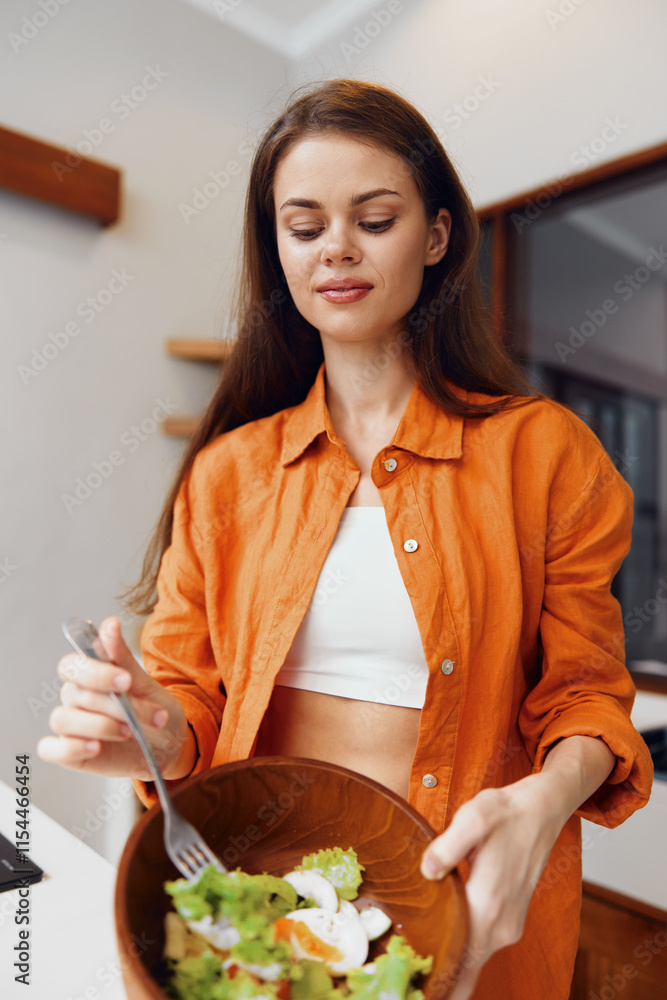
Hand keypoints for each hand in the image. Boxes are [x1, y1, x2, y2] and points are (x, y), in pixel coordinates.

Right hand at [36, 616, 195, 780]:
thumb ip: (122, 657)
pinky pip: (49, 749)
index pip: (73, 665)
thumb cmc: (154, 708)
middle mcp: (75, 697)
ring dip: (99, 726)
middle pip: (75, 694)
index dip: (96, 672)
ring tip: (129, 731)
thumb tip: (110, 623)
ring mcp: (70, 725)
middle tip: (142, 713)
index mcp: (89, 675)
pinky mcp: (69, 751)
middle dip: (112, 704)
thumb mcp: (145, 683)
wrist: (168, 744)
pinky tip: (95, 747)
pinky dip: (70, 748)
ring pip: (63, 719)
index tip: (126, 680)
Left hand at [420, 775, 565, 998]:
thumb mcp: (474, 818)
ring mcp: (508, 927)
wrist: (541, 811)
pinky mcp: (509, 921)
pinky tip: (440, 952)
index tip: (413, 994)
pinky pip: (480, 951)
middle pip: (465, 973)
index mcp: (488, 906)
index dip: (436, 983)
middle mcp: (501, 926)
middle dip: (439, 984)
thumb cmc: (505, 813)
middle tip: (405, 990)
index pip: (458, 963)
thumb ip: (448, 846)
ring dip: (449, 972)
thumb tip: (427, 871)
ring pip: (473, 964)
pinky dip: (462, 959)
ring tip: (418, 978)